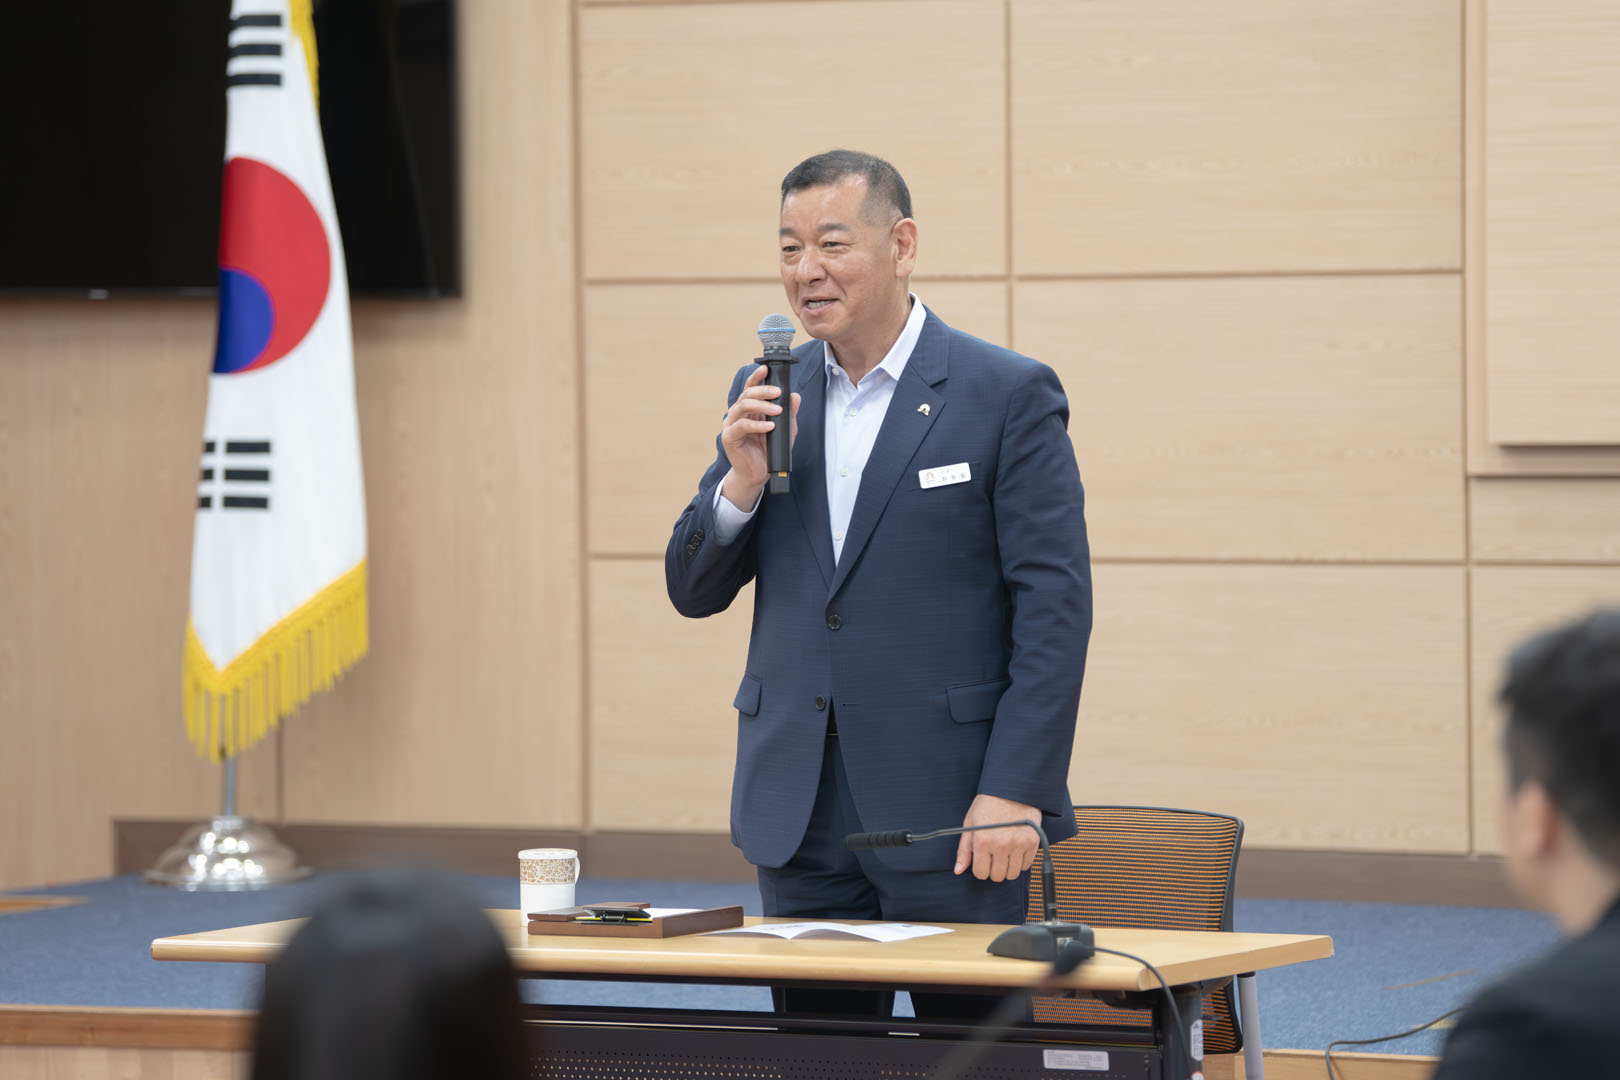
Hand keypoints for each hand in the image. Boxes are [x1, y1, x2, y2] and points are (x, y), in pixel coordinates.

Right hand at [719, 364, 800, 507]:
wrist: (758, 474)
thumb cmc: (768, 451)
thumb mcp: (785, 431)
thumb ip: (790, 414)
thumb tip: (795, 396)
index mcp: (749, 409)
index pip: (751, 388)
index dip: (757, 377)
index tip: (766, 369)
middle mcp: (738, 414)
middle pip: (747, 394)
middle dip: (763, 391)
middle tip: (778, 392)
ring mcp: (732, 425)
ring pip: (743, 406)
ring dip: (761, 406)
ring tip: (777, 410)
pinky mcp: (729, 437)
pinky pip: (742, 426)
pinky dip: (757, 425)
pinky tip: (770, 426)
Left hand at [954, 794, 1041, 881]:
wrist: (1011, 788)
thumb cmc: (988, 805)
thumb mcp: (970, 824)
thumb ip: (964, 850)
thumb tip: (959, 870)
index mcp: (983, 841)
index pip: (980, 873)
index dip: (980, 868)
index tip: (982, 861)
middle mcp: (1001, 844)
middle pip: (997, 876)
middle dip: (993, 869)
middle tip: (993, 857)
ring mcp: (1019, 844)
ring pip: (1012, 874)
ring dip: (1007, 868)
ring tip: (1004, 855)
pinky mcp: (1033, 842)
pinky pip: (1026, 865)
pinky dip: (1020, 862)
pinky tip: (1015, 851)